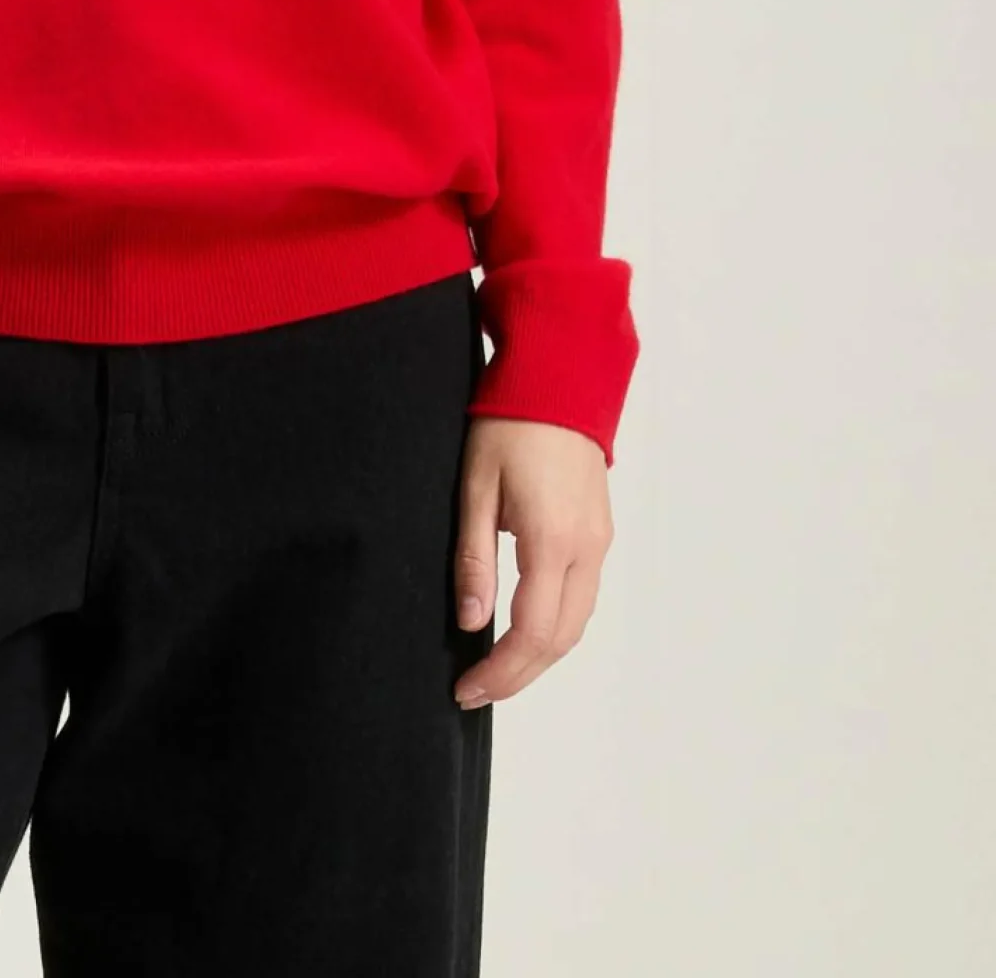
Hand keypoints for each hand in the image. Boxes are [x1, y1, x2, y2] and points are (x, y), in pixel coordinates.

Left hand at [450, 415, 613, 708]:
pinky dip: (556, 625)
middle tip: (477, 689)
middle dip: (520, 675)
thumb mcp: (475, 487)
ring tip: (496, 667)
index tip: (466, 688)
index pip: (532, 633)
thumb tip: (471, 621)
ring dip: (540, 654)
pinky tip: (525, 627)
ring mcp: (599, 541)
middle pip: (561, 639)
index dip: (501, 671)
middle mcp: (586, 549)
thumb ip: (474, 557)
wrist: (560, 378)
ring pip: (577, 622)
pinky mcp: (600, 531)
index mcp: (552, 540)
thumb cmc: (510, 424)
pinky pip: (583, 596)